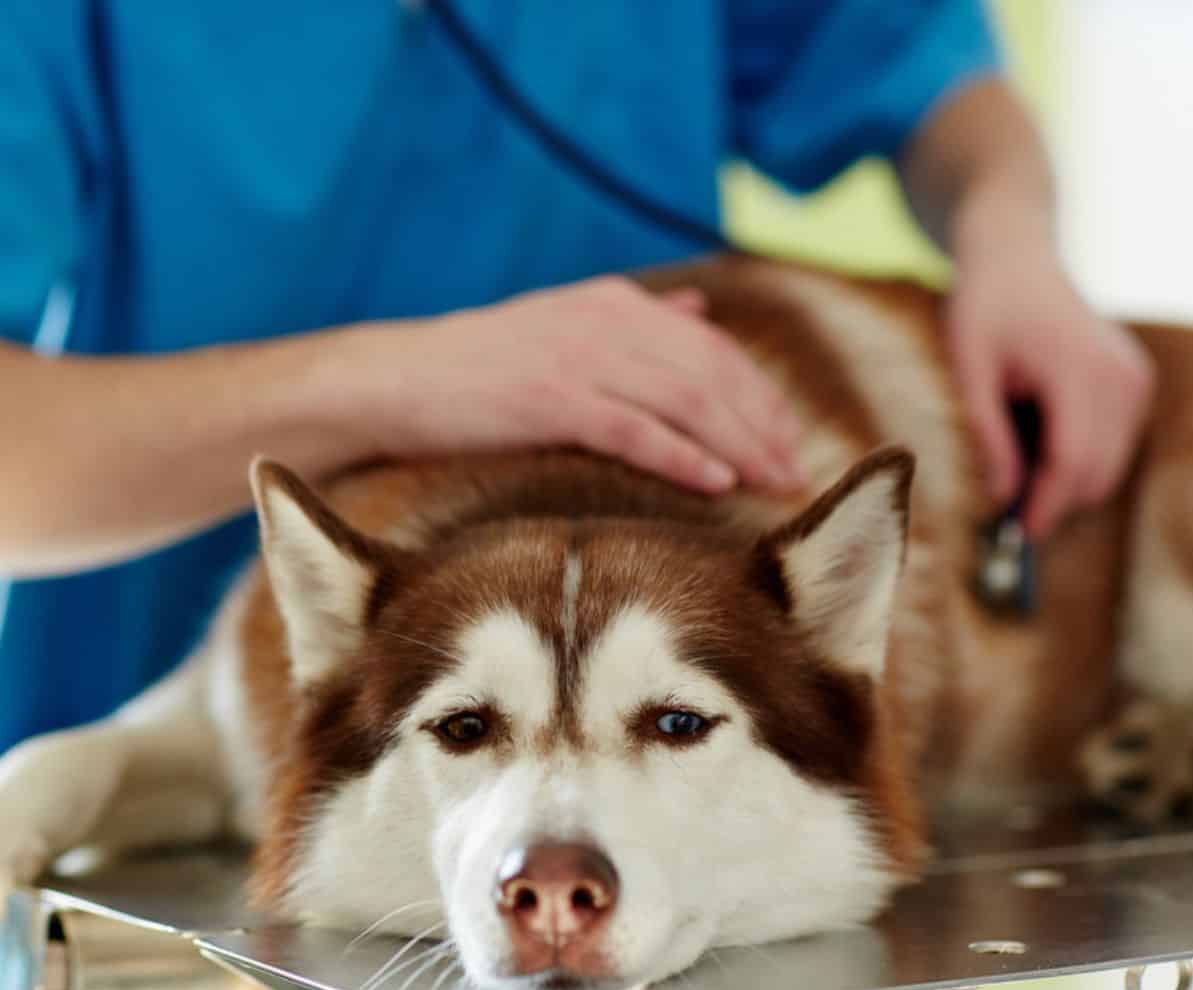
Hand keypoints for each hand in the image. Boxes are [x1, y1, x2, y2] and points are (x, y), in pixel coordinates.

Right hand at [353, 275, 807, 493]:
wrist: (397, 381)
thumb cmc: (478, 369)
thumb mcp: (564, 325)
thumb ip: (636, 319)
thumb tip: (700, 308)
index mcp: (614, 303)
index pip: (712, 346)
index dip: (758, 394)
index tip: (789, 440)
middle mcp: (606, 320)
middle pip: (712, 373)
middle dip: (762, 425)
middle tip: (795, 475)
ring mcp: (579, 357)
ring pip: (686, 400)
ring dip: (739, 445)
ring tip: (774, 484)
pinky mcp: (550, 398)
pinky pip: (634, 429)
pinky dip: (682, 455)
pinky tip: (717, 484)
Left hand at [948, 236, 1154, 537]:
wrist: (1016, 257)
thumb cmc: (982, 308)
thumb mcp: (967, 370)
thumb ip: (986, 433)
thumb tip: (1001, 497)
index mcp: (1077, 369)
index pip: (1072, 460)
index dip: (1046, 504)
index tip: (1018, 533)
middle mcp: (1119, 375)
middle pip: (1096, 470)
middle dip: (1054, 499)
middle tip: (1006, 514)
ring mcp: (1134, 378)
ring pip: (1109, 463)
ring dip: (1066, 478)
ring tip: (1015, 456)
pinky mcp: (1136, 381)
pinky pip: (1114, 442)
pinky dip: (1080, 454)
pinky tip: (1039, 431)